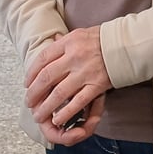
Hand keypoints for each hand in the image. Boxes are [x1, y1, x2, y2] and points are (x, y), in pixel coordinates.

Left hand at [25, 26, 113, 142]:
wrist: (125, 44)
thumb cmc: (102, 39)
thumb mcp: (79, 34)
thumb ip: (64, 42)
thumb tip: (51, 41)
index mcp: (69, 42)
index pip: (43, 59)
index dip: (31, 73)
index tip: (27, 83)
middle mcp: (74, 57)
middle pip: (47, 77)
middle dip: (34, 92)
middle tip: (28, 101)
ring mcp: (85, 72)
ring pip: (59, 93)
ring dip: (46, 106)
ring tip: (39, 114)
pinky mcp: (96, 85)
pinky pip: (77, 102)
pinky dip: (65, 112)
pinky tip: (57, 119)